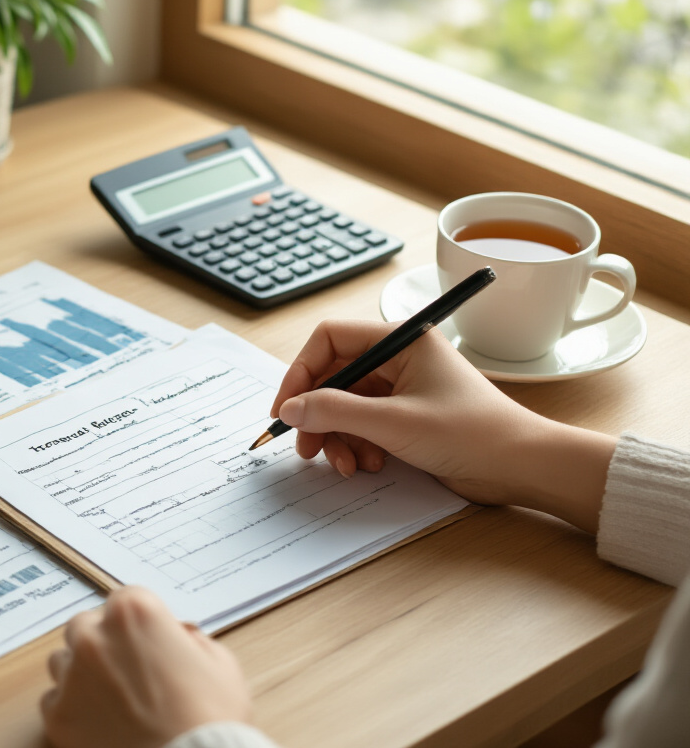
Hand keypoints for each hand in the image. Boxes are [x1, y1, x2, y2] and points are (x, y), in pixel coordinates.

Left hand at [41, 586, 251, 747]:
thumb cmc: (210, 720)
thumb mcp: (219, 663)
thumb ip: (188, 639)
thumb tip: (176, 639)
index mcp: (135, 613)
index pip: (124, 600)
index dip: (138, 623)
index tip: (146, 640)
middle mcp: (95, 636)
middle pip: (86, 625)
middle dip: (103, 642)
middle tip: (128, 671)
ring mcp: (72, 676)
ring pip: (63, 660)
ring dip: (82, 672)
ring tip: (112, 699)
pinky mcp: (57, 715)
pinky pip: (53, 700)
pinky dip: (72, 709)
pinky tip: (100, 723)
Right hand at [270, 320, 614, 531]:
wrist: (521, 467)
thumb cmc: (471, 433)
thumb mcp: (394, 422)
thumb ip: (335, 412)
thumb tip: (290, 408)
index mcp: (400, 340)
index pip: (329, 339)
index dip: (300, 372)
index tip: (285, 407)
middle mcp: (399, 358)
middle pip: (333, 376)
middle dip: (316, 414)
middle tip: (305, 448)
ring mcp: (402, 388)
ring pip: (344, 405)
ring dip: (336, 436)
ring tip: (345, 464)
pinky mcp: (406, 416)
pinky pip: (362, 424)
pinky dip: (357, 445)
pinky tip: (370, 464)